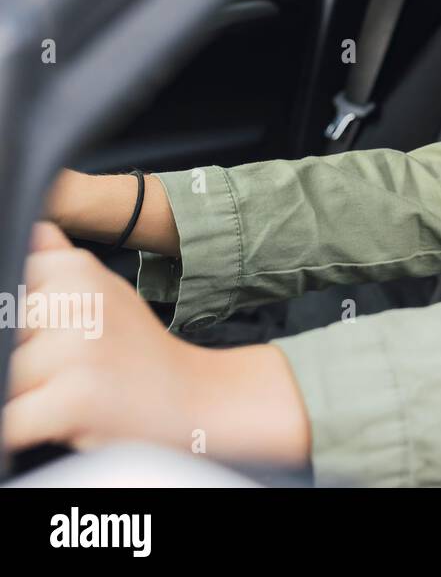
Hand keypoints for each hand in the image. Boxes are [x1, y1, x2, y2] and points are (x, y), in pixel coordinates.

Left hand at [3, 222, 310, 467]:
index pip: (7, 288)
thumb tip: (33, 230)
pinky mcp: (75, 399)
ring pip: (5, 379)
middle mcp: (78, 302)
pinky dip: (21, 431)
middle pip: (2, 338)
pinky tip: (55, 424)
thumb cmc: (144, 352)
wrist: (199, 397)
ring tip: (66, 397)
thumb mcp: (108, 292)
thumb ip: (59, 263)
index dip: (20, 326)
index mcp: (77, 271)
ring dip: (24, 399)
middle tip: (63, 371)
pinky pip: (11, 422)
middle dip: (21, 363)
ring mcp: (78, 351)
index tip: (46, 336)